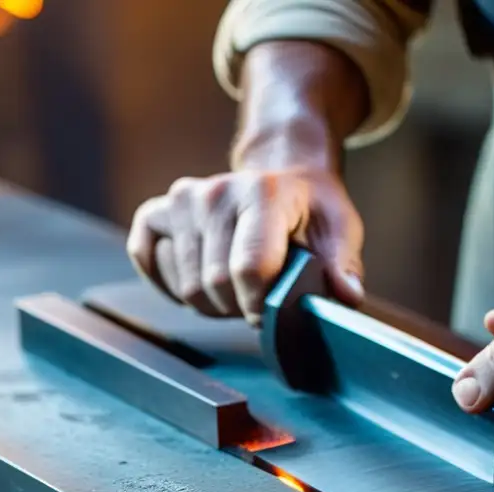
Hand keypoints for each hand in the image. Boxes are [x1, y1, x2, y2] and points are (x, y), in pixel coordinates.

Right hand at [126, 166, 363, 324]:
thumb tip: (346, 295)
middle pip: (215, 285)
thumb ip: (341, 264)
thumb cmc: (311, 211)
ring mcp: (182, 201)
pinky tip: (199, 281)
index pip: (249, 269)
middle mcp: (215, 193)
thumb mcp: (340, 230)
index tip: (275, 314)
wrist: (282, 176)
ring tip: (238, 288)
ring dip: (212, 303)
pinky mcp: (156, 212)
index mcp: (263, 194)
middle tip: (260, 300)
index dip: (262, 307)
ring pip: (186, 286)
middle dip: (240, 308)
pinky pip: (148, 261)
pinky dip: (170, 285)